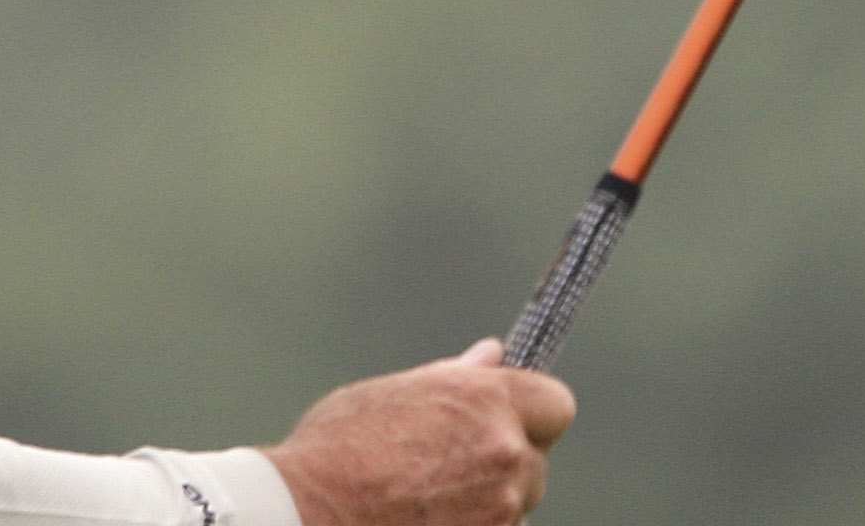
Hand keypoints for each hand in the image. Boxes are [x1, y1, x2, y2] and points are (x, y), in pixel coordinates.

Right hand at [261, 337, 576, 525]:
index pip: (556, 404)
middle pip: (534, 462)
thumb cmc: (338, 448)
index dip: (534, 413)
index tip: (510, 420)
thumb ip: (454, 379)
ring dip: (487, 503)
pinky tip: (424, 519)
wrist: (308, 512)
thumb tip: (493, 356)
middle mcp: (503, 453)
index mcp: (484, 400)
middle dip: (505, 465)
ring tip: (427, 500)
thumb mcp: (394, 395)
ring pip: (513, 506)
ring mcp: (498, 510)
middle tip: (451, 467)